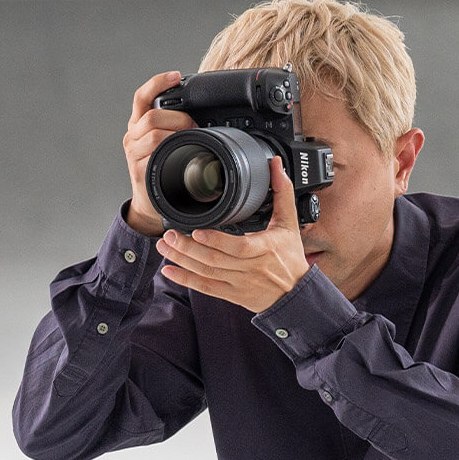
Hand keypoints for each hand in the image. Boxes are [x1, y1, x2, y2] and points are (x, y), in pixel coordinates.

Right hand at [122, 70, 194, 236]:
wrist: (151, 203)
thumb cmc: (164, 170)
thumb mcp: (164, 143)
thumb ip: (173, 125)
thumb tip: (201, 114)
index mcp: (138, 125)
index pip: (142, 97)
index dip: (157, 83)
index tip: (175, 76)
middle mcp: (132, 137)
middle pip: (151, 116)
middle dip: (177, 119)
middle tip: (192, 128)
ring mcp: (134, 154)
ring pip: (154, 135)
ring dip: (176, 136)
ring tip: (189, 143)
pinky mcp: (139, 171)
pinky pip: (157, 155)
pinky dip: (172, 152)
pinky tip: (181, 155)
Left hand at [155, 157, 310, 312]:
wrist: (294, 294)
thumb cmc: (290, 257)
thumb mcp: (290, 224)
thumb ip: (282, 193)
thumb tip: (275, 164)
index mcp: (264, 249)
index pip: (238, 247)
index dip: (215, 240)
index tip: (196, 230)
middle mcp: (250, 268)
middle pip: (214, 259)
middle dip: (188, 247)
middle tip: (170, 234)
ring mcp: (239, 283)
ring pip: (206, 273)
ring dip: (182, 260)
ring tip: (164, 246)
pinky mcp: (231, 294)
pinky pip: (205, 288)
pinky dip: (185, 280)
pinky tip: (168, 271)